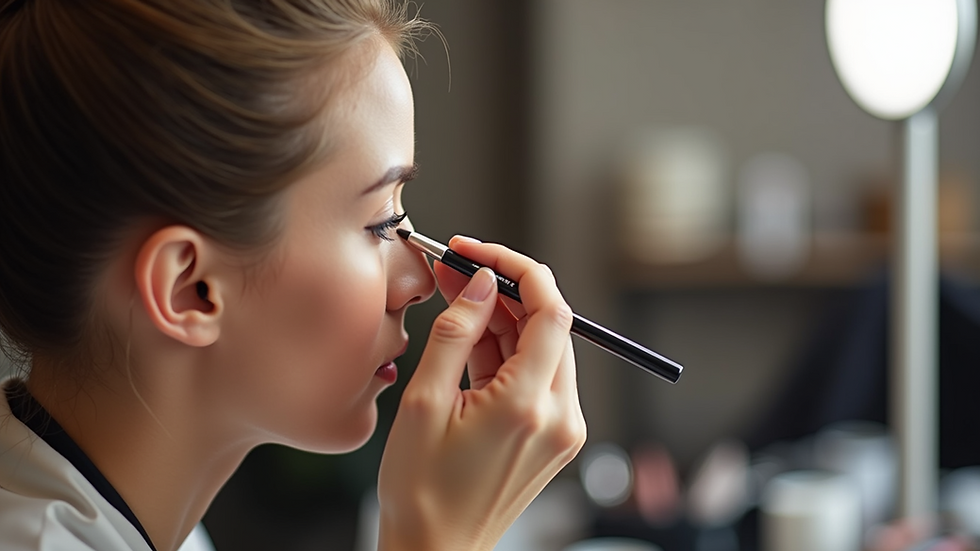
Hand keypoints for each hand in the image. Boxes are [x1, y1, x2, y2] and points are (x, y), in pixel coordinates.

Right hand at [377, 237, 586, 550]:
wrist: (435, 549)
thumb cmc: (421, 491)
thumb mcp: (424, 402)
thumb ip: (456, 333)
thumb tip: (481, 284)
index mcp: (529, 406)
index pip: (551, 311)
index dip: (519, 269)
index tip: (479, 252)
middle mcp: (559, 417)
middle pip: (550, 325)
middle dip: (506, 289)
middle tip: (458, 267)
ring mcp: (561, 429)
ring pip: (543, 347)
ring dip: (504, 317)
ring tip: (456, 296)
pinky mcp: (553, 436)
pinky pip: (536, 374)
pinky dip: (507, 349)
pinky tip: (471, 334)